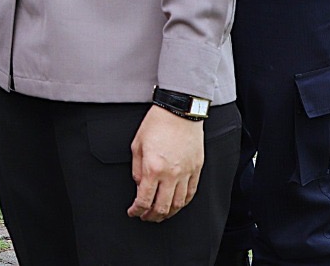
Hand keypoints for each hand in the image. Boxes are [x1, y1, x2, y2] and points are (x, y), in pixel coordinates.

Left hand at [128, 105, 204, 221]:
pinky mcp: (197, 169)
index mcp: (153, 169)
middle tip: (145, 217)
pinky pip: (191, 193)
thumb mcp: (137, 145)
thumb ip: (137, 169)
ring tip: (160, 214)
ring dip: (168, 213)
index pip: (144, 200)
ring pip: (179, 204)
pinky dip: (184, 203)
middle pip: (162, 207)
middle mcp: (171, 174)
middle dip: (151, 216)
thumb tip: (139, 185)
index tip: (133, 212)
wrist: (179, 112)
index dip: (137, 210)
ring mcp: (186, 173)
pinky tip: (177, 204)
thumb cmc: (157, 124)